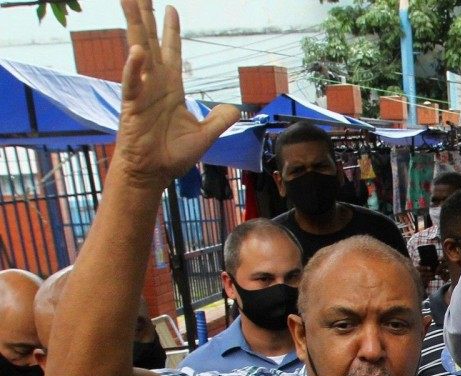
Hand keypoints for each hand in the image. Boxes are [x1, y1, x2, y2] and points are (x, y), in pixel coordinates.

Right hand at [113, 0, 239, 190]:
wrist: (154, 174)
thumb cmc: (173, 155)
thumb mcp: (206, 135)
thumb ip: (220, 119)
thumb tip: (233, 108)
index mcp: (171, 87)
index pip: (172, 51)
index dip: (171, 30)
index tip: (171, 7)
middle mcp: (155, 84)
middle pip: (151, 41)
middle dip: (146, 16)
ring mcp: (142, 93)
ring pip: (137, 52)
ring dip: (134, 27)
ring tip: (128, 2)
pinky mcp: (133, 107)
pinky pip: (133, 84)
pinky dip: (134, 68)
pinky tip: (137, 51)